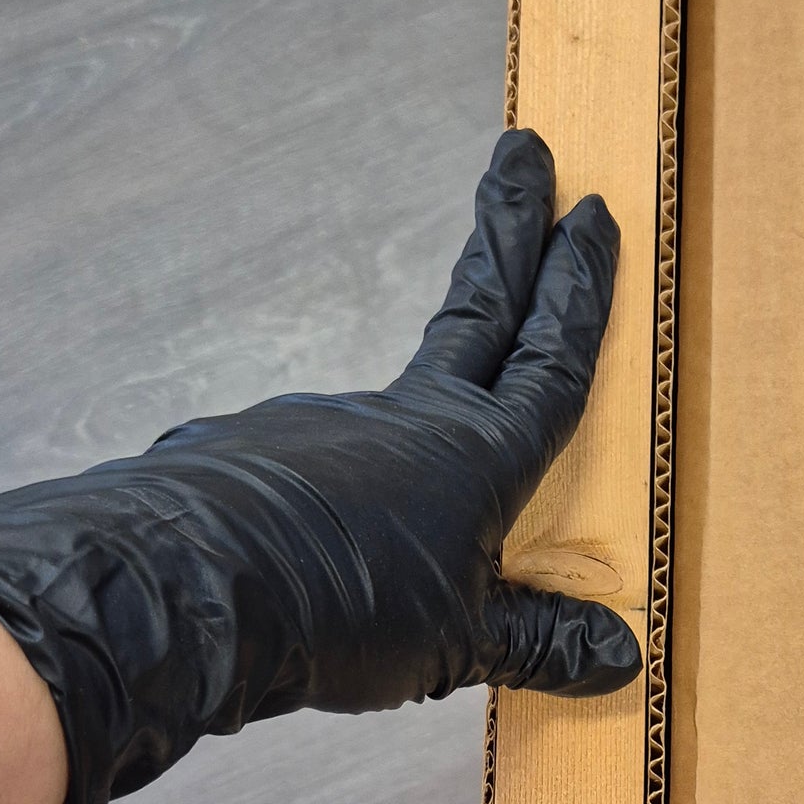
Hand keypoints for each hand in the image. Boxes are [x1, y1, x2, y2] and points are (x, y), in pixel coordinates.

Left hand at [0, 131, 638, 803]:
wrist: (185, 593)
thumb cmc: (338, 613)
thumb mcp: (454, 647)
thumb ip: (534, 641)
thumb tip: (618, 655)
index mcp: (477, 454)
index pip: (551, 357)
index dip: (579, 288)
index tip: (592, 211)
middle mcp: (407, 417)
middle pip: (476, 306)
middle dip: (507, 226)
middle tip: (522, 149)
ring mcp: (325, 423)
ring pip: (392, 410)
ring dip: (414, 422)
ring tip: (405, 523)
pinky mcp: (255, 448)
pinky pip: (314, 470)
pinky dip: (330, 497)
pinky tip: (313, 559)